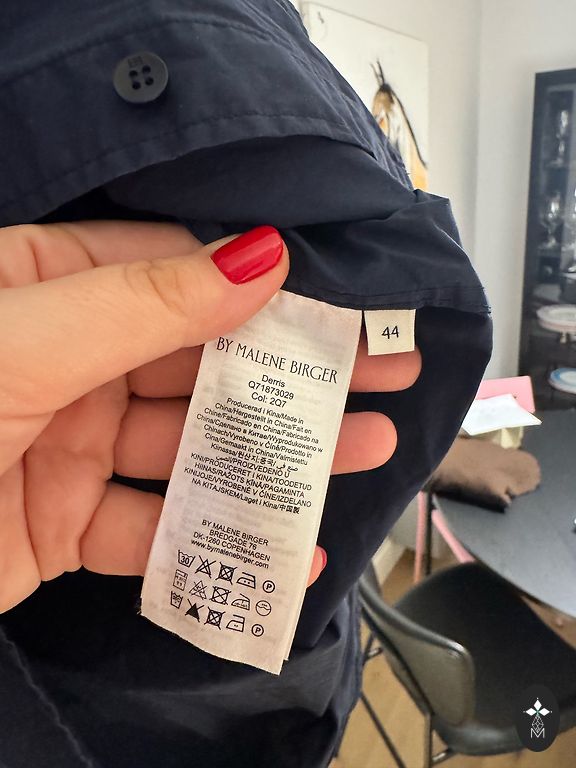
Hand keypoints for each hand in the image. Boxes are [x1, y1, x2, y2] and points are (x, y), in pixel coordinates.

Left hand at [0, 222, 419, 611]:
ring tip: (361, 450)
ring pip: (190, 447)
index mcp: (40, 290)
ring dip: (275, 456)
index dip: (261, 286)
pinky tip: (285, 545)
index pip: (173, 271)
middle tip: (378, 377)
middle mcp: (61, 360)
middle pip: (199, 362)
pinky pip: (154, 529)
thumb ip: (139, 303)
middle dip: (292, 374)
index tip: (340, 303)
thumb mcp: (19, 345)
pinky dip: (215, 540)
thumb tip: (255, 255)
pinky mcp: (64, 525)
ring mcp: (67, 444)